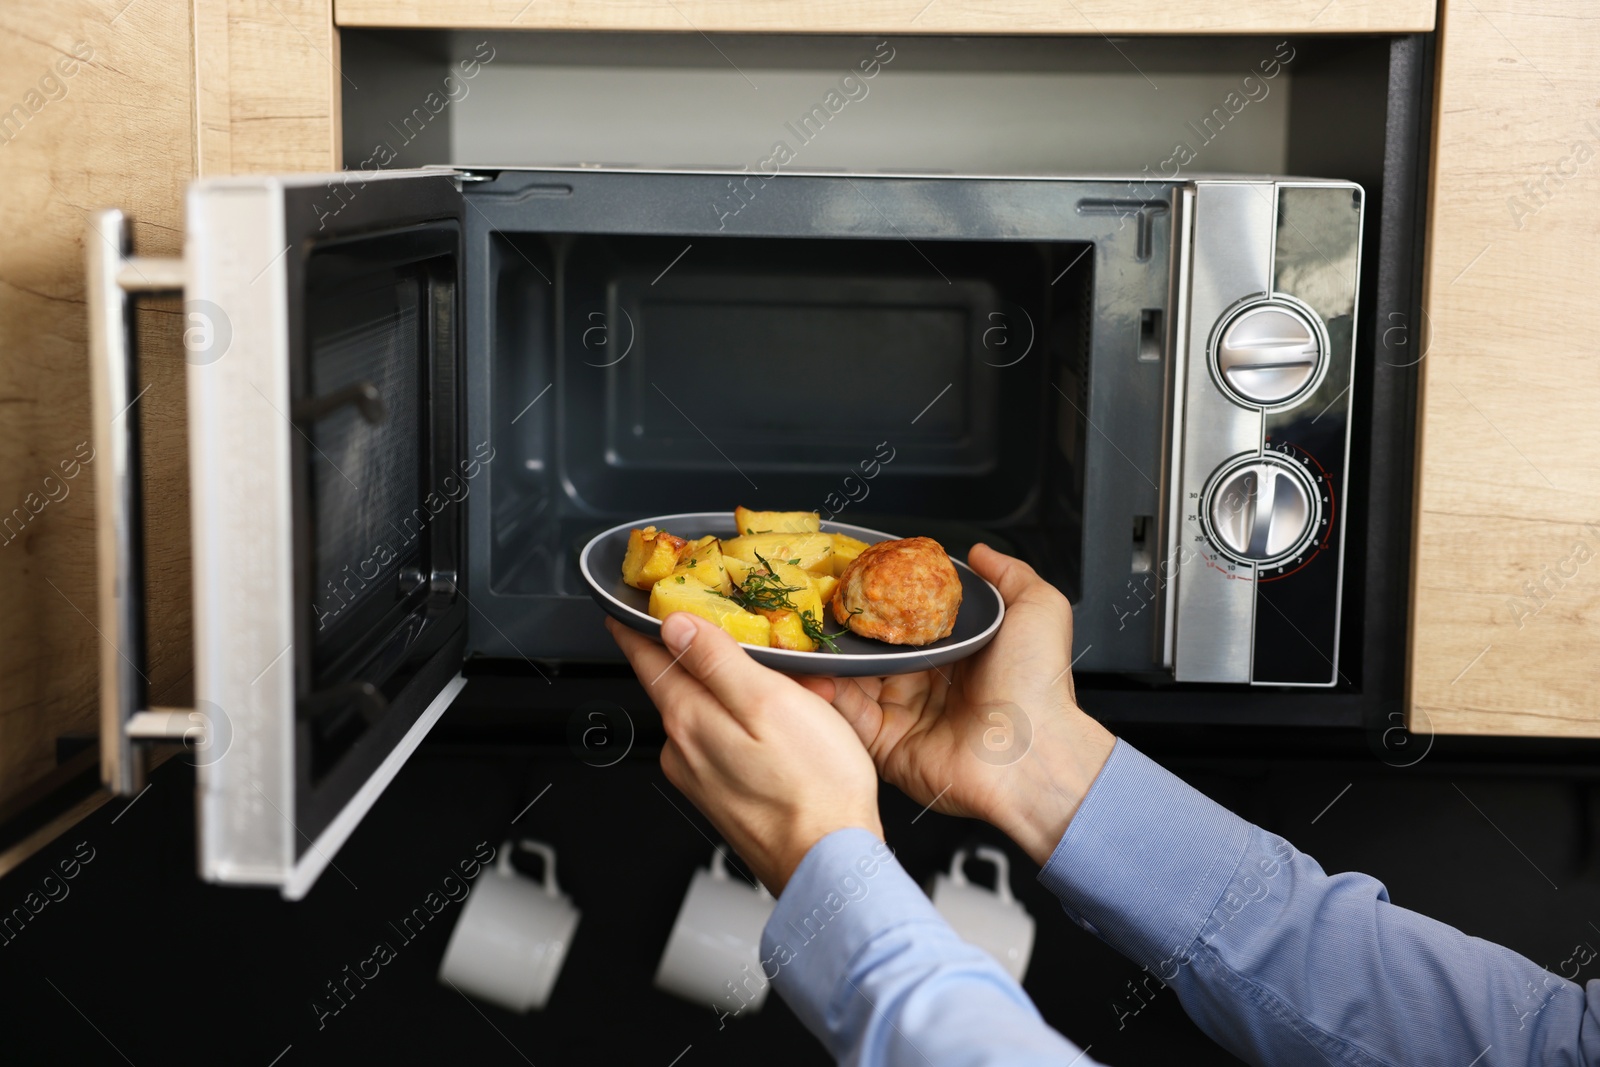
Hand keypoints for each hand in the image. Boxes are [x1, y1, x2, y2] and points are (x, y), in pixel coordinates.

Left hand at [607, 612, 882, 894]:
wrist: (830, 863)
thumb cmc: (812, 787)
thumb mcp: (769, 701)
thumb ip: (717, 660)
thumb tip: (674, 626)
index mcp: (688, 719)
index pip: (646, 658)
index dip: (637, 626)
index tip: (627, 607)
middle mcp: (682, 749)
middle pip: (681, 682)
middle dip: (714, 656)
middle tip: (759, 641)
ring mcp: (700, 776)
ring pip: (711, 712)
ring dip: (742, 693)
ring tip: (798, 692)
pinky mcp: (723, 796)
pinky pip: (727, 741)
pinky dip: (753, 724)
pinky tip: (792, 730)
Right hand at [798, 544, 1115, 865]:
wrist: (1032, 752)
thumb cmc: (1038, 684)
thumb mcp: (1036, 610)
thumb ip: (1008, 574)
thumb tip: (979, 553)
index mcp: (955, 653)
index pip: (904, 621)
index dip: (878, 600)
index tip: (852, 578)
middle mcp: (926, 682)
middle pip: (871, 649)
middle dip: (843, 628)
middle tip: (816, 604)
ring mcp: (903, 713)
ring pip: (850, 678)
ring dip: (827, 657)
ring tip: (805, 634)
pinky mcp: (886, 744)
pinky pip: (847, 715)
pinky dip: (825, 694)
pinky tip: (814, 671)